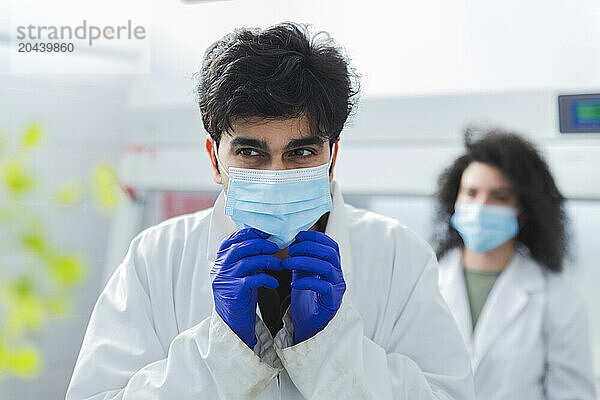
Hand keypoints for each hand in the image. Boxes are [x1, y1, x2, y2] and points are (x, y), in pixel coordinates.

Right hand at [211, 228, 282, 348]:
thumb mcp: (240, 274)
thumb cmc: (240, 296)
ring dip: (268, 260)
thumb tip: (264, 241)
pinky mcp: (234, 293)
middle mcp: (220, 269)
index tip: (265, 232)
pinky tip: (274, 283)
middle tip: (275, 246)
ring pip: (248, 261)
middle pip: (240, 247)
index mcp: (220, 262)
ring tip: (280, 264)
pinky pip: (253, 279)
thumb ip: (246, 259)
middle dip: (260, 244)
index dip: (248, 233)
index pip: (231, 240)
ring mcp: (226, 280)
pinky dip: (267, 279)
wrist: (232, 324)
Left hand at [282, 231, 345, 343]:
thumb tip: (292, 241)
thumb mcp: (303, 274)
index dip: (316, 237)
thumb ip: (302, 259)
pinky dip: (306, 282)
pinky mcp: (332, 302)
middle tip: (290, 250)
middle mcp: (338, 275)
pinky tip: (293, 284)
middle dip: (308, 247)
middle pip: (330, 253)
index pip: (331, 245)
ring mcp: (337, 288)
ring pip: (326, 267)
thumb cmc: (306, 299)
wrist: (308, 325)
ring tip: (286, 263)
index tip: (297, 236)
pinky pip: (322, 287)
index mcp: (333, 266)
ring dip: (304, 261)